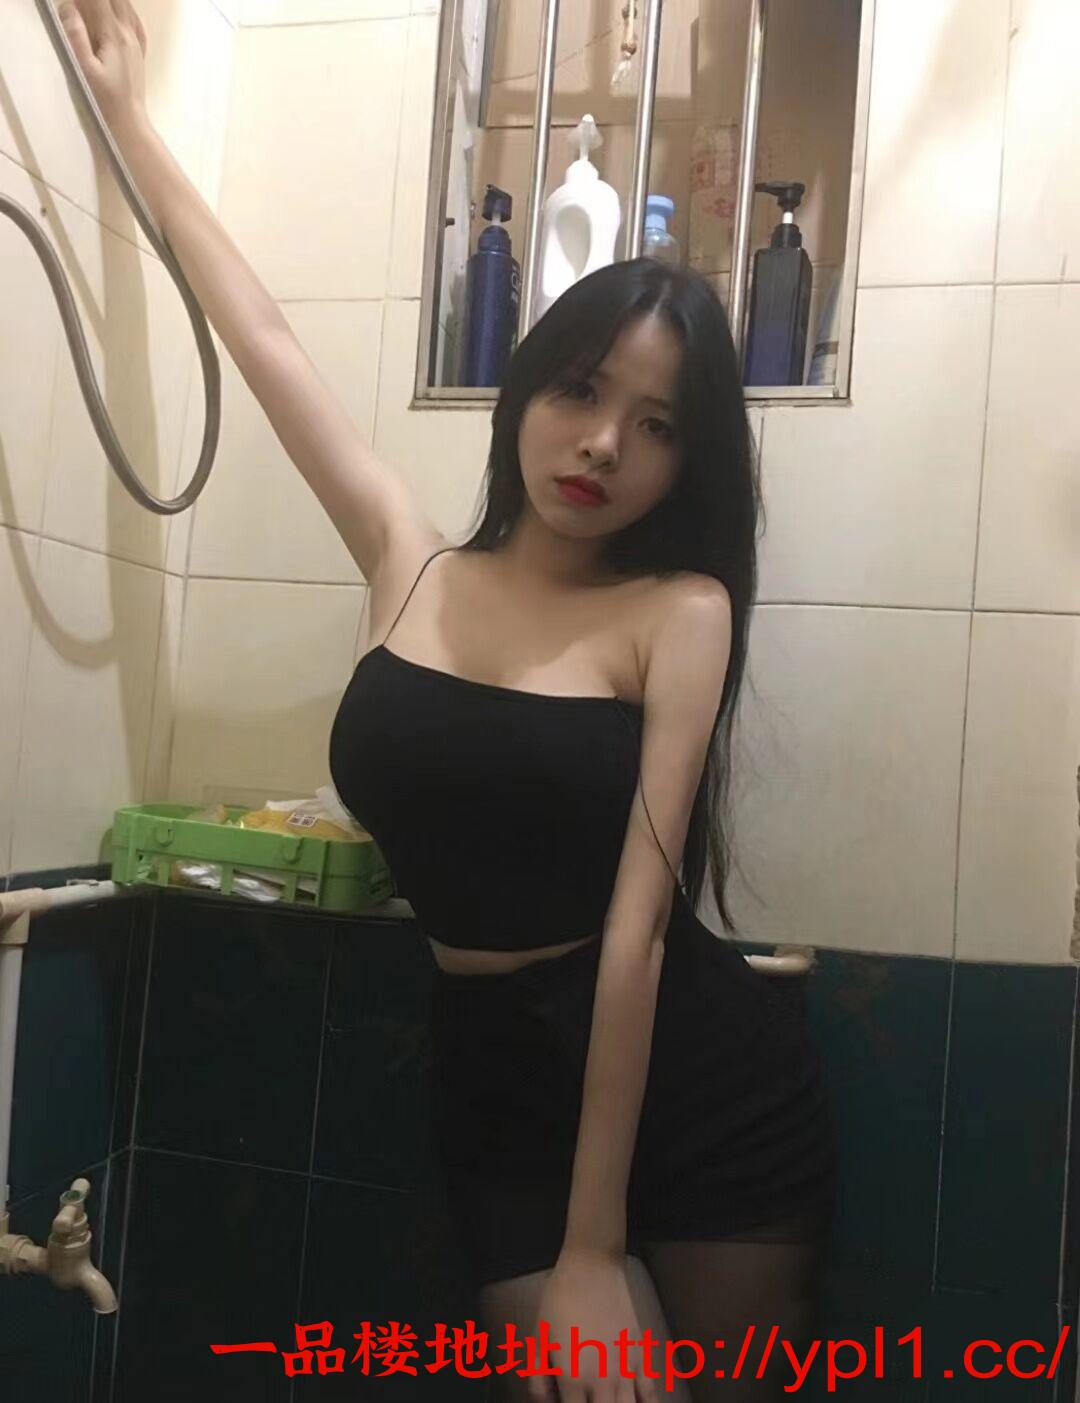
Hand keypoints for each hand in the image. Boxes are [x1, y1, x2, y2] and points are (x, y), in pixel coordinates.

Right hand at [58, 0, 148, 131]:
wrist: (129, 122)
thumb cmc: (104, 100)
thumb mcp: (84, 69)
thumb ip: (76, 36)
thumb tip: (68, 6)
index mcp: (113, 35)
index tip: (74, 1)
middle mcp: (128, 34)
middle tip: (83, 4)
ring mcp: (136, 44)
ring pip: (126, 7)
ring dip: (111, 0)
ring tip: (96, 4)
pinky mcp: (138, 54)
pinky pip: (136, 23)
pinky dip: (126, 9)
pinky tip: (121, 9)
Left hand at [528, 1251, 661, 1402]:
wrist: (592, 1268)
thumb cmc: (560, 1299)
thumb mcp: (539, 1339)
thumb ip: (539, 1379)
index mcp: (573, 1378)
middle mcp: (602, 1380)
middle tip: (588, 1402)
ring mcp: (626, 1369)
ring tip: (609, 1402)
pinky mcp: (641, 1356)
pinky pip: (650, 1395)